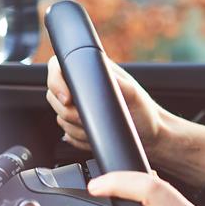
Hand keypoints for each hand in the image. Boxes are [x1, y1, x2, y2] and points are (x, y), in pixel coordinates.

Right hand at [47, 56, 163, 152]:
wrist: (150, 138)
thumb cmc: (146, 113)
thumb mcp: (134, 94)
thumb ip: (116, 83)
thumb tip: (99, 74)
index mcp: (93, 72)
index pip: (58, 67)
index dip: (56, 82)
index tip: (68, 99)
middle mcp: (83, 88)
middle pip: (53, 96)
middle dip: (70, 111)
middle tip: (89, 117)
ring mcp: (79, 108)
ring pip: (60, 117)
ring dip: (77, 126)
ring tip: (100, 125)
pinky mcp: (79, 126)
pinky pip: (67, 133)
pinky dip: (80, 138)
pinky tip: (97, 135)